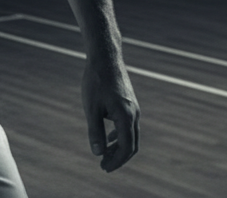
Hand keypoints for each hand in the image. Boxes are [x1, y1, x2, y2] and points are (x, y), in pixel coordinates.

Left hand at [81, 56, 139, 171]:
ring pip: (131, 135)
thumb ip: (95, 131)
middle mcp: (134, 114)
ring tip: (104, 155)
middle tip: (104, 166)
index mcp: (126, 117)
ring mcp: (134, 108)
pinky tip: (108, 139)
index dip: (116, 161)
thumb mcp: (91, 108)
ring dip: (119, 148)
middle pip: (132, 145)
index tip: (103, 167)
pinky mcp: (130, 103)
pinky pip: (128, 126)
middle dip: (119, 158)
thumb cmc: (96, 81)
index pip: (126, 148)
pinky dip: (120, 136)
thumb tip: (97, 153)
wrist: (106, 58)